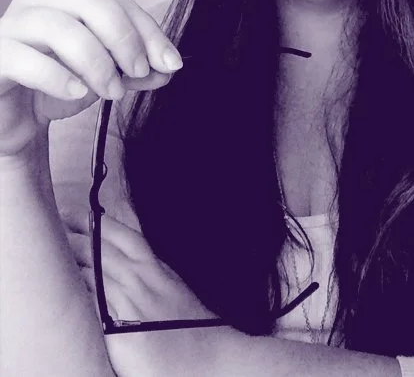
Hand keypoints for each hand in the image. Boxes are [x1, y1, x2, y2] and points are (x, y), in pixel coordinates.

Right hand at [0, 0, 181, 160]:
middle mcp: (35, 3)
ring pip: (57, 26)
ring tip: (113, 91)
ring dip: (96, 61)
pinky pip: (21, 58)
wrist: (14, 120)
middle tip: (140, 71)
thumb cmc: (57, 86)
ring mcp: (9, 28)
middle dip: (123, 36)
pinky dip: (57, 76)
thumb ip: (137, 69)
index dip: (146, 29)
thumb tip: (168, 67)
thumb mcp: (107, 76)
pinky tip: (79, 92)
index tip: (169, 62)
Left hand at [67, 214, 219, 375]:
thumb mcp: (174, 290)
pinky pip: (96, 302)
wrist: (209, 357)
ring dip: (74, 254)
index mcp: (156, 269)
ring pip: (98, 268)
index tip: (76, 211)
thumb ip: (152, 276)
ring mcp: (133, 303)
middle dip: (79, 232)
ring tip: (50, 243)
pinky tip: (63, 281)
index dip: (98, 222)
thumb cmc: (191, 329)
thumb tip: (133, 263)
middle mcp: (144, 280)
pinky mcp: (123, 330)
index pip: (124, 236)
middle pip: (106, 247)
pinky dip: (80, 287)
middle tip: (54, 219)